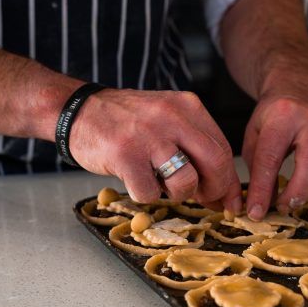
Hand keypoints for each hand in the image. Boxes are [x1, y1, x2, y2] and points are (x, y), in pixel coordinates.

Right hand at [69, 89, 242, 211]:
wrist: (78, 110)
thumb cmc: (128, 122)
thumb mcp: (167, 120)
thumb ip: (195, 147)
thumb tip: (222, 192)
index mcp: (188, 106)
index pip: (223, 148)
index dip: (229, 181)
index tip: (228, 200)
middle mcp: (172, 117)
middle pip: (215, 163)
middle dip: (215, 190)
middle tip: (204, 199)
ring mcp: (148, 135)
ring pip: (186, 181)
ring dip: (178, 194)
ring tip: (162, 184)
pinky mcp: (125, 155)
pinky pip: (150, 192)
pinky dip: (146, 195)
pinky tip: (136, 180)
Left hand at [242, 75, 307, 219]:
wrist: (298, 89)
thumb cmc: (274, 116)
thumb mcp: (254, 136)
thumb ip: (257, 170)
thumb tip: (261, 206)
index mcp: (283, 116)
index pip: (270, 159)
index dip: (262, 190)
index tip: (255, 212)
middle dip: (296, 194)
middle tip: (284, 207)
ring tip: (300, 194)